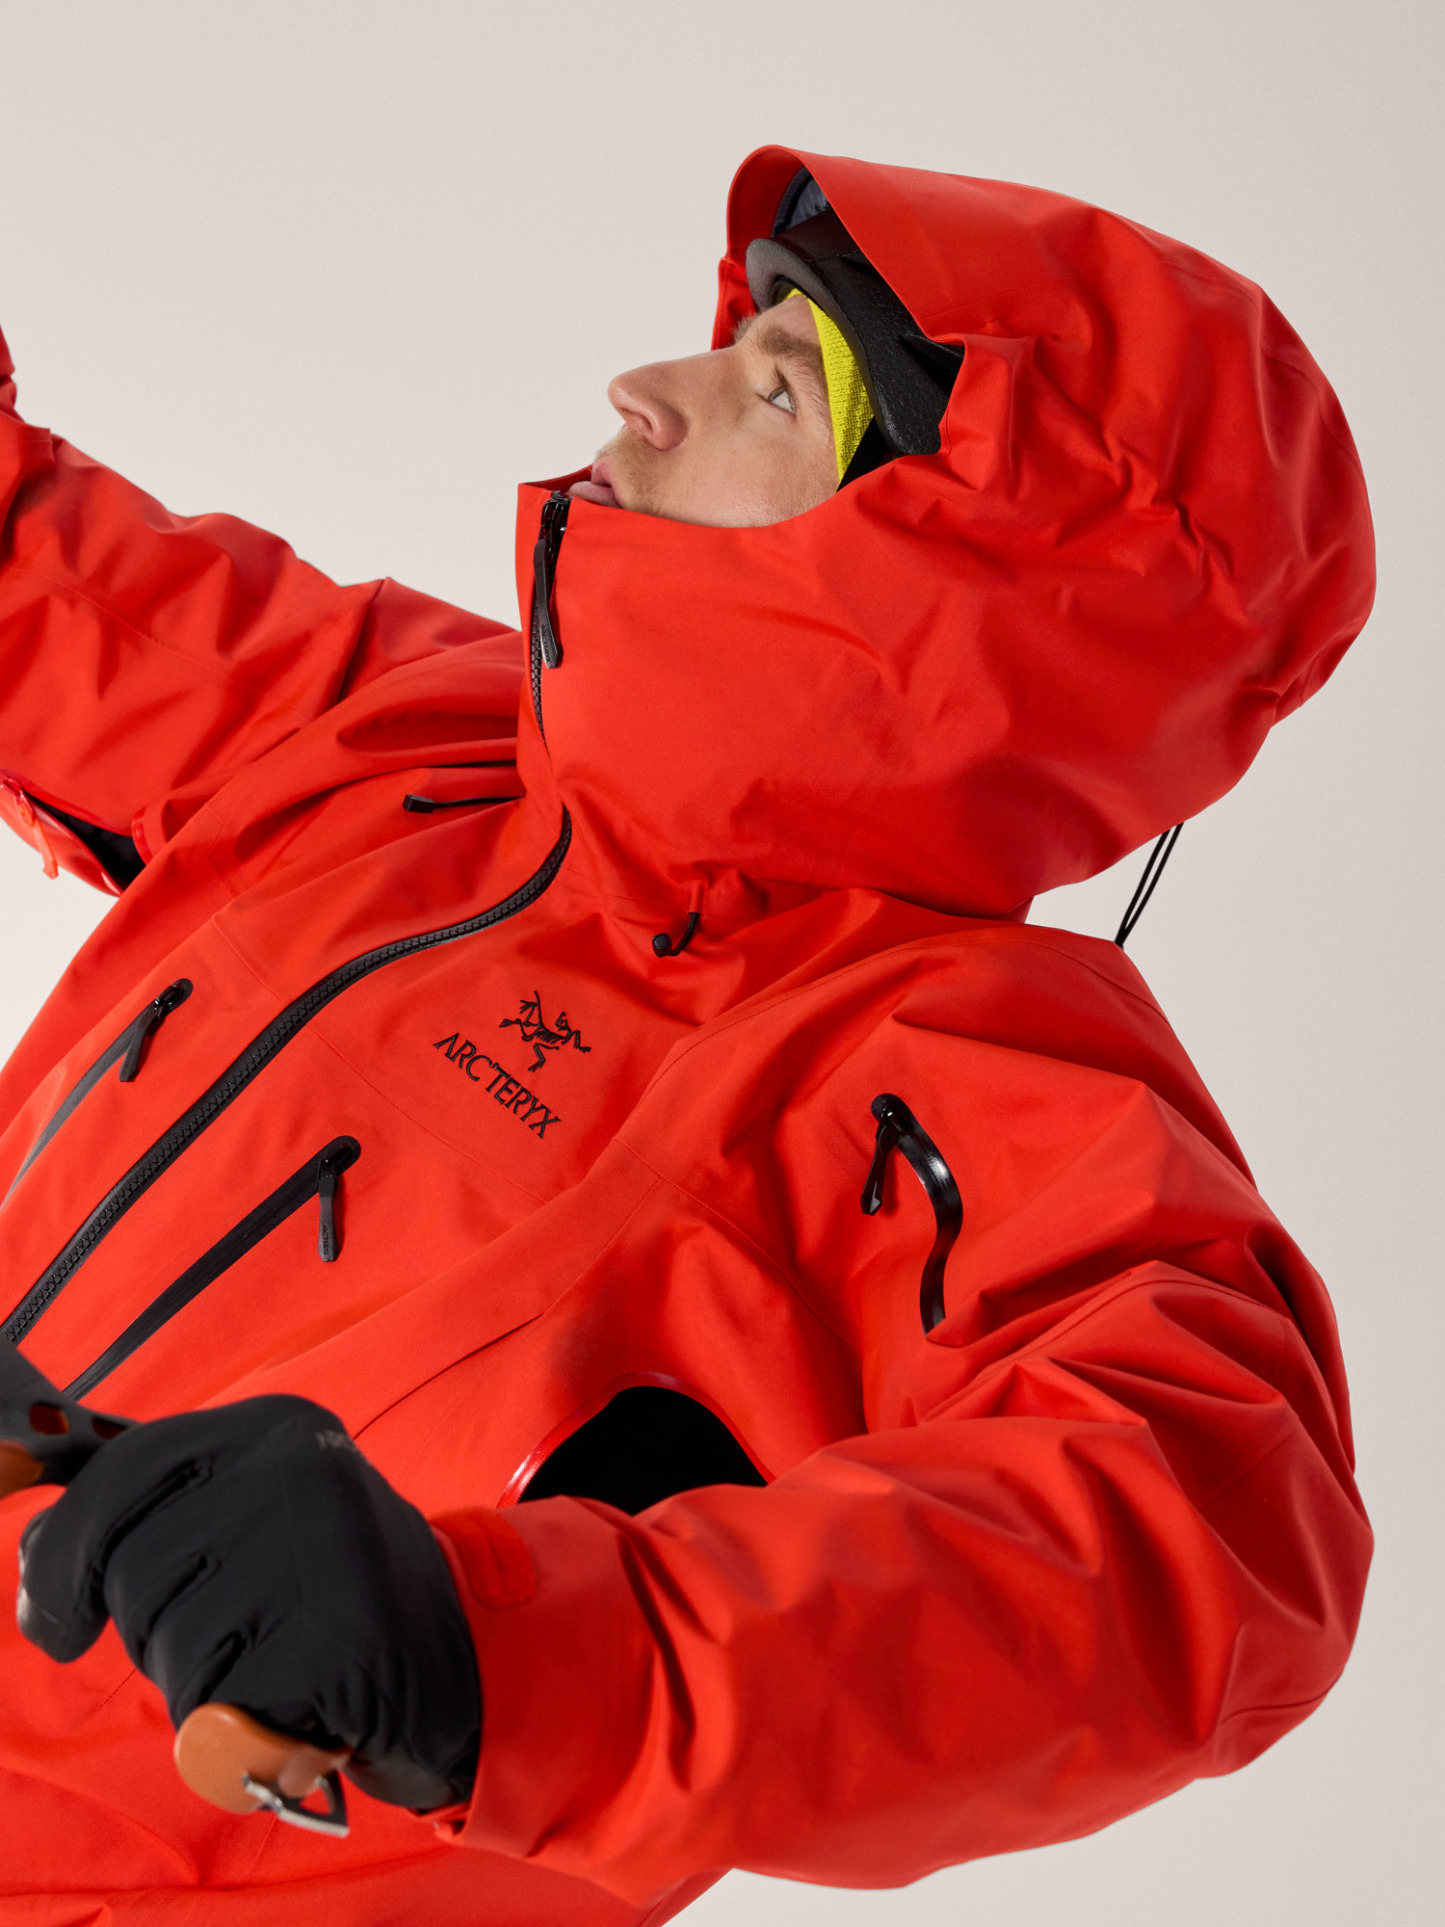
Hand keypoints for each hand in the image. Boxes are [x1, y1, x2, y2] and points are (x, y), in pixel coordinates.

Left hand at [16, 1395, 479, 1811]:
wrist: (456, 1654)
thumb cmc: (328, 1587)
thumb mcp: (250, 1514)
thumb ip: (150, 1515)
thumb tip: (36, 1558)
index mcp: (275, 1424)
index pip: (121, 1475)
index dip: (65, 1555)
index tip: (53, 1620)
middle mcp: (299, 1469)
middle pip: (134, 1570)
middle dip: (155, 1628)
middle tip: (233, 1631)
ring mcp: (322, 1549)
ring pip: (171, 1645)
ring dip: (203, 1681)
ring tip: (275, 1656)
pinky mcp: (337, 1639)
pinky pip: (218, 1708)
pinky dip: (241, 1725)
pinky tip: (297, 1694)